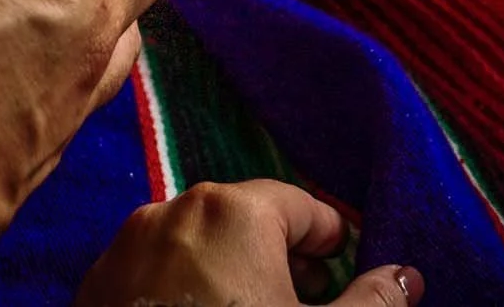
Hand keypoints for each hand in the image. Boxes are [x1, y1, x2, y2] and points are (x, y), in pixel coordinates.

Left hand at [78, 180, 423, 306]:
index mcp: (232, 210)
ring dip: (230, 275)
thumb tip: (407, 276)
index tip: (345, 271)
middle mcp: (171, 211)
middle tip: (307, 302)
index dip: (331, 240)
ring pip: (196, 247)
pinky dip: (182, 293)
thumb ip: (372, 303)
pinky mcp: (95, 286)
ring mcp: (124, 249)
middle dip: (280, 259)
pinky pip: (154, 275)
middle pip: (245, 221)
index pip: (300, 206)